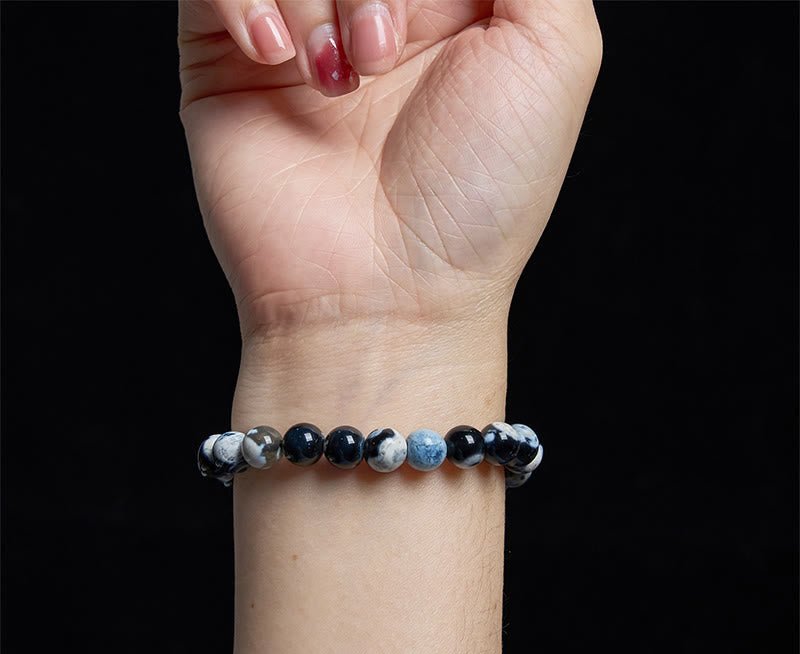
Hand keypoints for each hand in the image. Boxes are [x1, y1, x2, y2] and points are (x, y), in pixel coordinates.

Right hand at [179, 1, 601, 338]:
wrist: (388, 297)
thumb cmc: (478, 195)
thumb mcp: (555, 49)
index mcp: (453, 1)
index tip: (420, 19)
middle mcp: (373, 6)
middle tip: (383, 52)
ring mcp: (299, 30)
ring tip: (344, 78)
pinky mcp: (227, 60)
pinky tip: (280, 59)